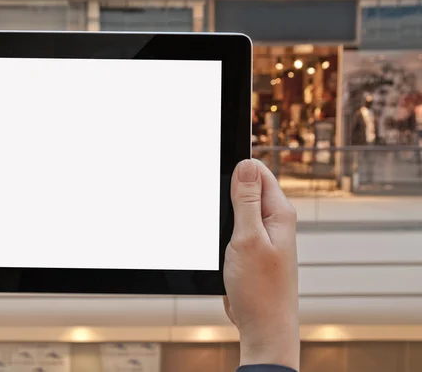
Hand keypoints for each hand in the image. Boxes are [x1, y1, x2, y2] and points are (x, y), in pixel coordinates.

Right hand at [223, 159, 298, 369]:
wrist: (263, 327)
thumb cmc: (260, 290)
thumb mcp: (248, 238)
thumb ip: (247, 200)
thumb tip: (246, 164)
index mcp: (279, 213)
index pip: (259, 172)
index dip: (237, 168)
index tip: (216, 173)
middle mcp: (275, 222)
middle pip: (249, 188)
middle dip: (228, 190)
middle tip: (213, 206)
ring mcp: (265, 236)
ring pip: (240, 209)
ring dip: (225, 212)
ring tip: (217, 228)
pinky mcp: (253, 250)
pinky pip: (237, 228)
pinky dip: (225, 230)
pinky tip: (218, 241)